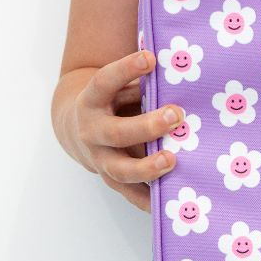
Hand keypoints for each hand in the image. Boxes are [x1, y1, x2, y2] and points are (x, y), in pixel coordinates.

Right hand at [72, 49, 184, 212]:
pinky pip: (131, 194)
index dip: (126, 69)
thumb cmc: (112, 100)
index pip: (105, 82)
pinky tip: (170, 203)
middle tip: (177, 115)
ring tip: (172, 160)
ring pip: (121, 169)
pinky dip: (149, 200)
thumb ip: (142, 83)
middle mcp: (92, 131)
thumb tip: (182, 75)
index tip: (150, 57)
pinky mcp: (111, 180)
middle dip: (148, 126)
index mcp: (92, 100)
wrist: (78, 127)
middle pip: (117, 133)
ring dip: (147, 168)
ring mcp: (99, 159)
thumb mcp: (120, 85)